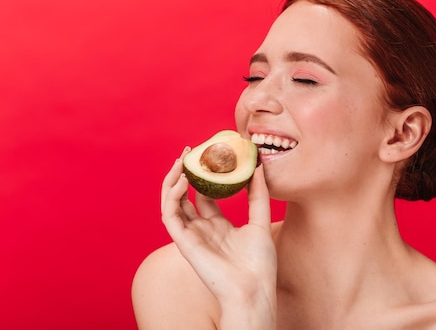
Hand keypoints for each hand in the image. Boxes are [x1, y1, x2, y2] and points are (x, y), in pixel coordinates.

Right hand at [161, 148, 276, 327]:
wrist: (253, 289)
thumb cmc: (259, 263)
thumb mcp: (261, 221)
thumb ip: (258, 194)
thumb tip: (258, 166)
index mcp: (219, 226)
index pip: (205, 196)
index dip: (204, 176)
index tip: (209, 155)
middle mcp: (202, 229)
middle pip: (185, 196)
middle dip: (183, 173)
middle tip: (188, 152)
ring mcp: (191, 235)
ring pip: (172, 203)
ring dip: (172, 180)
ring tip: (181, 160)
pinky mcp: (183, 242)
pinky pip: (170, 215)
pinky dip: (172, 196)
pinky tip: (183, 180)